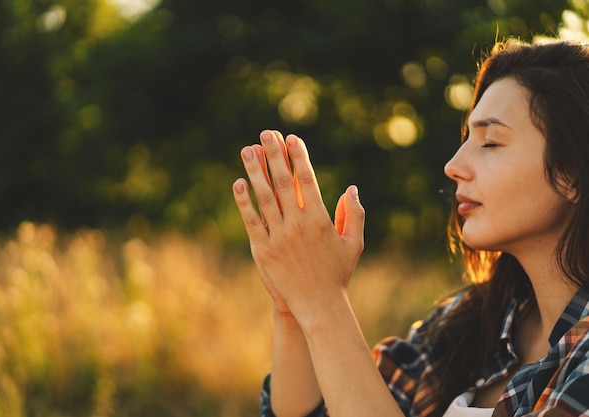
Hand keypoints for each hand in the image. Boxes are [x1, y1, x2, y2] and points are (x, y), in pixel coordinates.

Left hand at [232, 130, 364, 326]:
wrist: (318, 306)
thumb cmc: (338, 274)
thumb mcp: (354, 244)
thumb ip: (353, 214)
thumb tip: (351, 189)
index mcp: (320, 220)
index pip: (307, 180)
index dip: (298, 157)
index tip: (291, 139)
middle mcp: (298, 225)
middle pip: (283, 182)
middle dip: (274, 155)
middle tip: (265, 134)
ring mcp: (279, 237)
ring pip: (265, 197)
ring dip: (255, 171)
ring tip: (247, 149)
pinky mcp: (263, 250)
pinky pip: (251, 221)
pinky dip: (244, 202)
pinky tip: (238, 183)